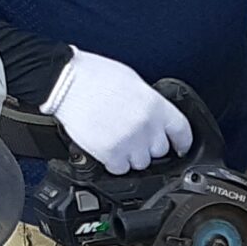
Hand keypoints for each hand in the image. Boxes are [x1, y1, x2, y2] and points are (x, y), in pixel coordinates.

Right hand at [44, 49, 194, 172]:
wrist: (63, 80)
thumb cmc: (93, 76)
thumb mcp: (132, 82)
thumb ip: (149, 103)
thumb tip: (156, 118)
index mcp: (155, 106)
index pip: (182, 132)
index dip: (183, 143)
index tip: (180, 148)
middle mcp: (146, 126)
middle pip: (160, 151)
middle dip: (149, 146)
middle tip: (133, 135)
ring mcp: (129, 142)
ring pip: (142, 163)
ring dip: (132, 156)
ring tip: (118, 138)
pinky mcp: (110, 153)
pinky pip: (121, 169)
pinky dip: (115, 162)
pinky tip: (107, 147)